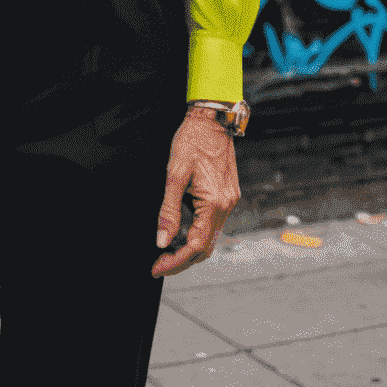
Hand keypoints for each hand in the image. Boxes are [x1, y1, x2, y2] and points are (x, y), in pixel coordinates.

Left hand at [152, 106, 240, 276]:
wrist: (212, 118)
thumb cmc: (192, 139)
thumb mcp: (174, 174)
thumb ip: (168, 210)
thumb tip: (161, 240)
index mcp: (214, 203)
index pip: (196, 246)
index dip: (175, 261)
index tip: (157, 268)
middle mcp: (226, 206)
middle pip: (205, 248)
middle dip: (181, 261)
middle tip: (159, 266)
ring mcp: (229, 201)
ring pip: (210, 237)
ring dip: (189, 249)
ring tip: (166, 252)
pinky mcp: (227, 195)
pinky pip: (213, 223)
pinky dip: (197, 233)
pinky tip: (181, 231)